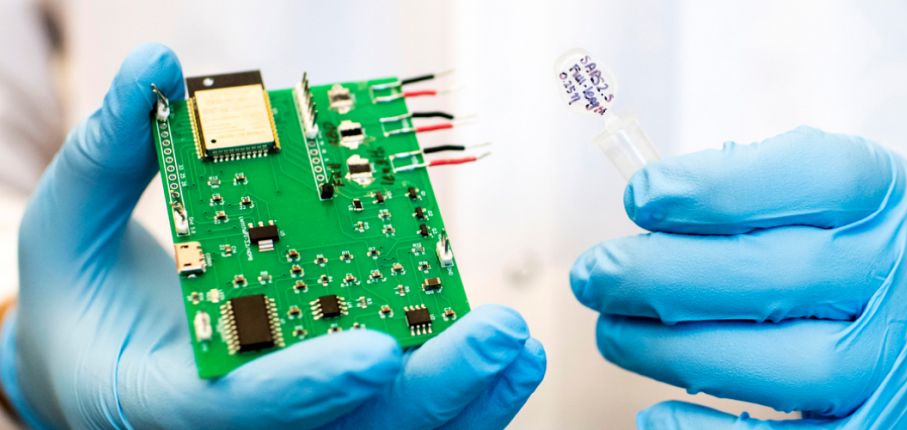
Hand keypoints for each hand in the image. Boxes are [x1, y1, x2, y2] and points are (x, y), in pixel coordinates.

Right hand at [0, 44, 544, 428]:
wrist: (97, 372)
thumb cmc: (84, 308)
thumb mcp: (69, 233)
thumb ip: (112, 155)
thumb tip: (155, 70)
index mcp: (158, 402)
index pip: (239, 409)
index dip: (309, 387)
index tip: (379, 347)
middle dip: (428, 391)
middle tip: (497, 335)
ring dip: (462, 400)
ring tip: (517, 345)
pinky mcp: (324, 420)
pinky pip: (398, 425)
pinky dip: (459, 403)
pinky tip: (506, 365)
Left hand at [570, 127, 906, 427]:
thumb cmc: (840, 248)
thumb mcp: (820, 196)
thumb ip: (752, 189)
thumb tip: (649, 204)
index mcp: (891, 203)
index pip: (825, 177)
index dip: (720, 187)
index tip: (639, 197)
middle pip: (787, 275)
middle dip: (666, 276)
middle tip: (596, 275)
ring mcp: (902, 362)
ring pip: (795, 366)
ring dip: (678, 352)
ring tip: (613, 332)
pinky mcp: (888, 425)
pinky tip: (656, 412)